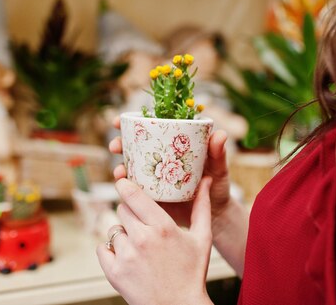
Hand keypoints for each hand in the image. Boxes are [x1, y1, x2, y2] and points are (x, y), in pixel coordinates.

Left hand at [97, 176, 213, 304]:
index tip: (123, 181)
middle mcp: (142, 239)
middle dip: (130, 212)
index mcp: (162, 227)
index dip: (125, 184)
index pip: (133, 195)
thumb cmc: (192, 272)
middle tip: (141, 223)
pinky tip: (127, 256)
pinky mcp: (114, 272)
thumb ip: (202, 206)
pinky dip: (111, 250)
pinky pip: (102, 248)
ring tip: (139, 246)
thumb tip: (206, 179)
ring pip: (113, 229)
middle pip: (122, 209)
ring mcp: (126, 256)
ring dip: (123, 233)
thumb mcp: (202, 238)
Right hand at [109, 116, 231, 227]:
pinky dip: (125, 188)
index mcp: (174, 145)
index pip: (151, 128)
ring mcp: (154, 177)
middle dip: (120, 143)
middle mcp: (161, 158)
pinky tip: (122, 188)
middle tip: (116, 145)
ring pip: (131, 167)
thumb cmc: (218, 186)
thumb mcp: (219, 168)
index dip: (132, 122)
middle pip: (134, 146)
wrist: (216, 214)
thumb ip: (218, 153)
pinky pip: (134, 190)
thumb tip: (220, 135)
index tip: (120, 121)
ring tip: (119, 171)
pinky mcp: (151, 195)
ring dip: (120, 166)